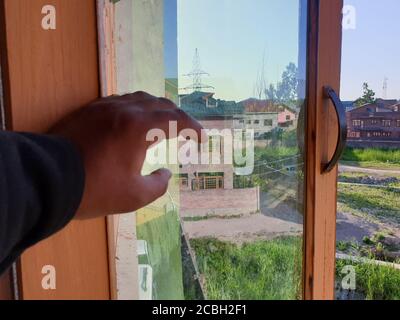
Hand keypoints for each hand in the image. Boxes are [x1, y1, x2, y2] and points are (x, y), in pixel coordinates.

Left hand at [50, 92, 203, 219]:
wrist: (48, 179)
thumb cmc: (95, 189)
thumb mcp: (135, 196)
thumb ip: (159, 184)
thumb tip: (166, 173)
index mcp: (140, 127)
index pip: (177, 119)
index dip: (194, 128)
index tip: (202, 139)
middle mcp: (125, 110)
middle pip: (161, 104)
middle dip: (178, 116)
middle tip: (186, 131)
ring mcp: (105, 107)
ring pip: (140, 98)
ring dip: (157, 108)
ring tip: (163, 122)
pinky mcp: (90, 110)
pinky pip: (121, 101)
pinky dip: (136, 108)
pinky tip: (134, 120)